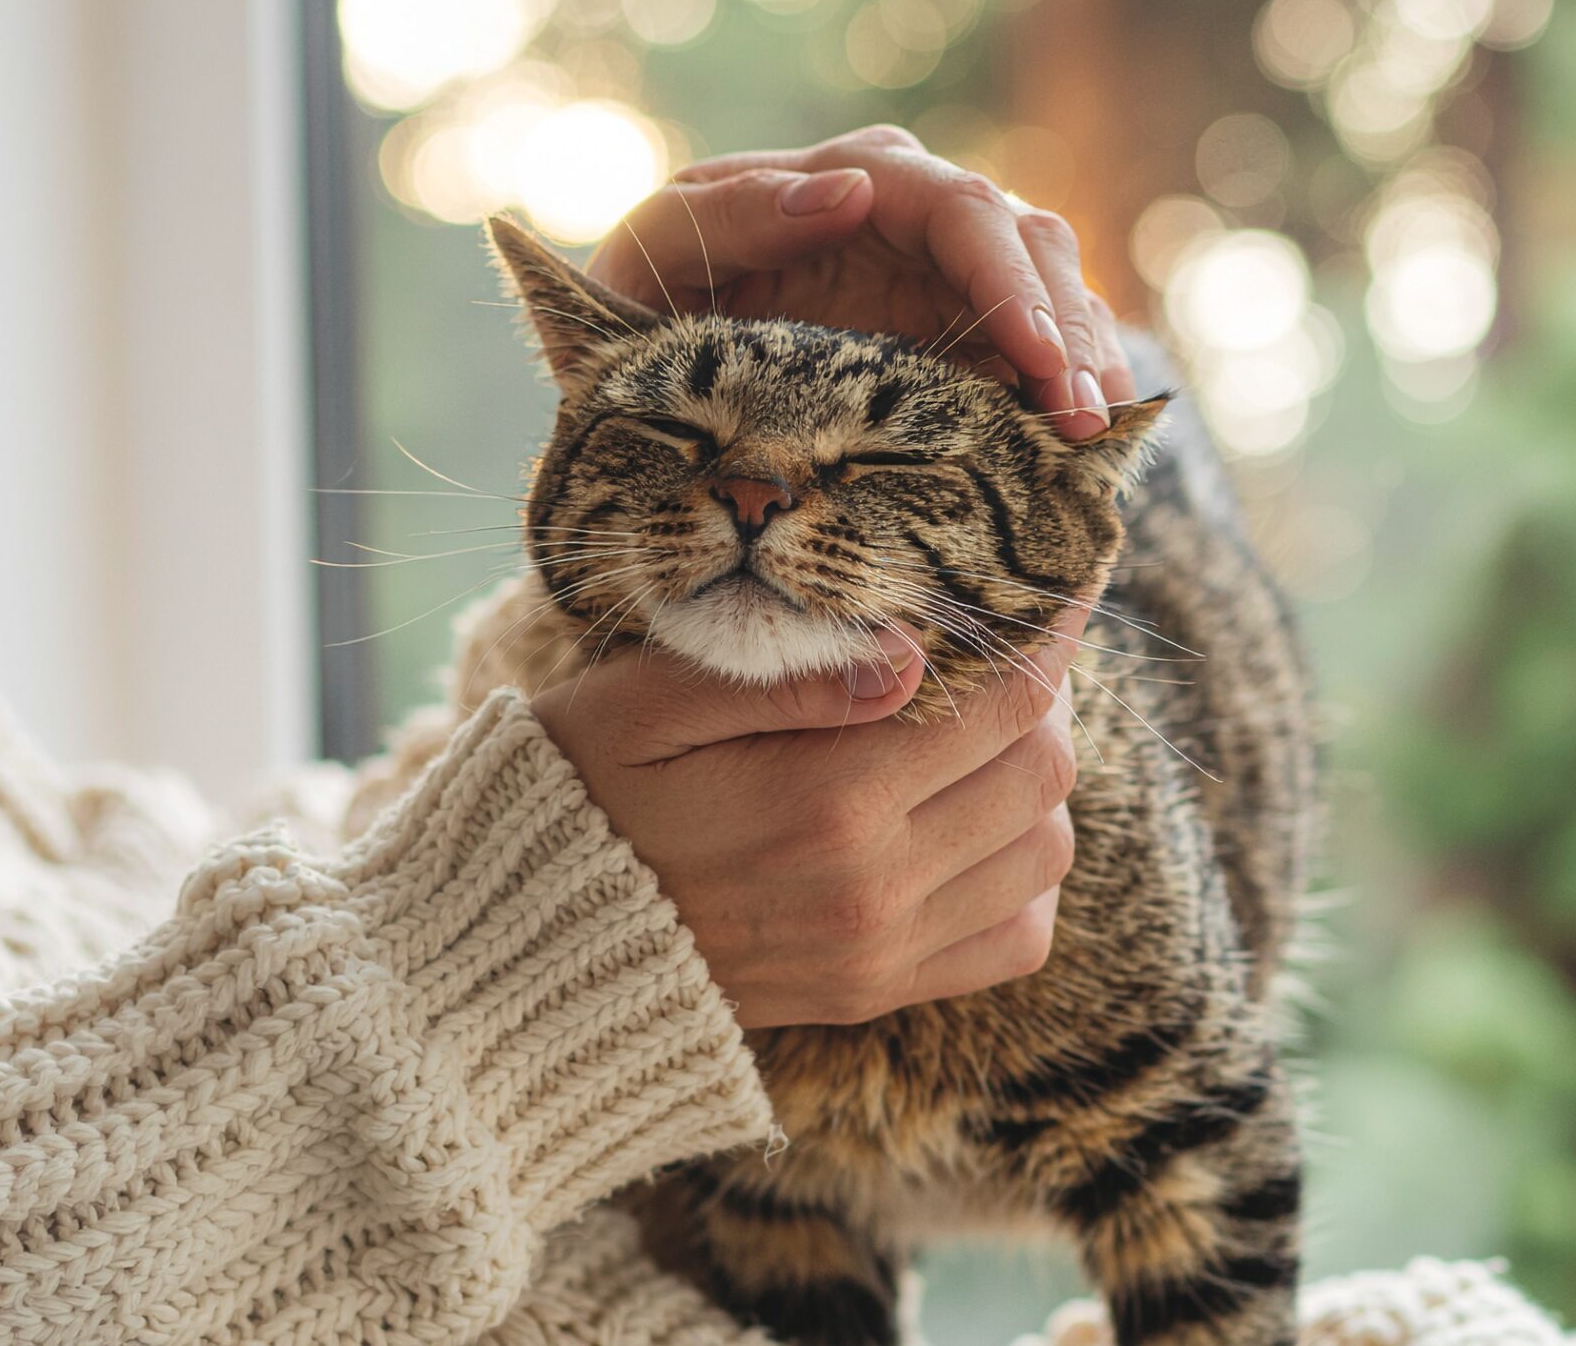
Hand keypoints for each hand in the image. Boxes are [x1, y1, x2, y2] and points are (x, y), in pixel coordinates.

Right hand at [528, 606, 1090, 1028]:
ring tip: (982, 735)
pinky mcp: (876, 990)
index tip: (1057, 584)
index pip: (1008, 703)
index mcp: (829, 802)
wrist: (519, 952)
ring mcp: (882, 951)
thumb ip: (784, 676)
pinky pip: (1015, 938)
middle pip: (1044, 774)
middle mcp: (876, 886)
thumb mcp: (645, 704)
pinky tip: (968, 827)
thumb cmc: (575, 796)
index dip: (1050, 633)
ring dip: (1036, 784)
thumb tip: (913, 651)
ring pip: (1046, 853)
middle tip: (999, 654)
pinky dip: (1022, 877)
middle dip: (1044, 700)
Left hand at [583, 125, 1134, 441]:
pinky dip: (1077, 387)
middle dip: (1066, 330)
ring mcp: (949, 274)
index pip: (962, 207)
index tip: (1039, 357)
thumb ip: (731, 213)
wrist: (648, 365)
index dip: (1010, 279)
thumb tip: (848, 190)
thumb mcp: (656, 254)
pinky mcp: (967, 334)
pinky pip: (1047, 347)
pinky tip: (1089, 445)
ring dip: (1086, 361)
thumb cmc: (649, 300)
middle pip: (1032, 245)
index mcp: (855, 177)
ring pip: (1057, 291)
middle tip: (1080, 418)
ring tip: (1094, 438)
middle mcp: (919, 215)